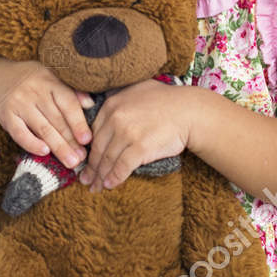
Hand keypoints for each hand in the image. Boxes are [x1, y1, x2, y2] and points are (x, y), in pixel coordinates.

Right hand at [0, 57, 92, 166]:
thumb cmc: (33, 79)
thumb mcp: (52, 77)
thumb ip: (71, 91)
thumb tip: (90, 105)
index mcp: (50, 81)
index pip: (67, 103)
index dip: (78, 123)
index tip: (87, 140)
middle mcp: (34, 91)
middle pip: (56, 120)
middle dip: (71, 141)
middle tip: (82, 158)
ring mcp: (19, 103)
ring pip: (42, 128)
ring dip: (58, 147)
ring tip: (71, 162)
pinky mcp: (6, 115)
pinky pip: (20, 133)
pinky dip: (31, 143)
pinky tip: (44, 152)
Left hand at [78, 79, 192, 190]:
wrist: (190, 111)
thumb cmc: (168, 101)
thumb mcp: (138, 89)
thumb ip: (120, 96)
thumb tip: (108, 102)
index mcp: (112, 104)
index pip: (94, 132)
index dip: (89, 150)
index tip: (86, 162)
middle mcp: (116, 117)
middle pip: (98, 148)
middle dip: (91, 168)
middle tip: (86, 180)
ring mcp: (127, 132)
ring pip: (108, 159)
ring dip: (100, 177)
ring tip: (96, 188)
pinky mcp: (140, 147)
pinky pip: (122, 166)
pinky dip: (115, 178)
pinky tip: (110, 185)